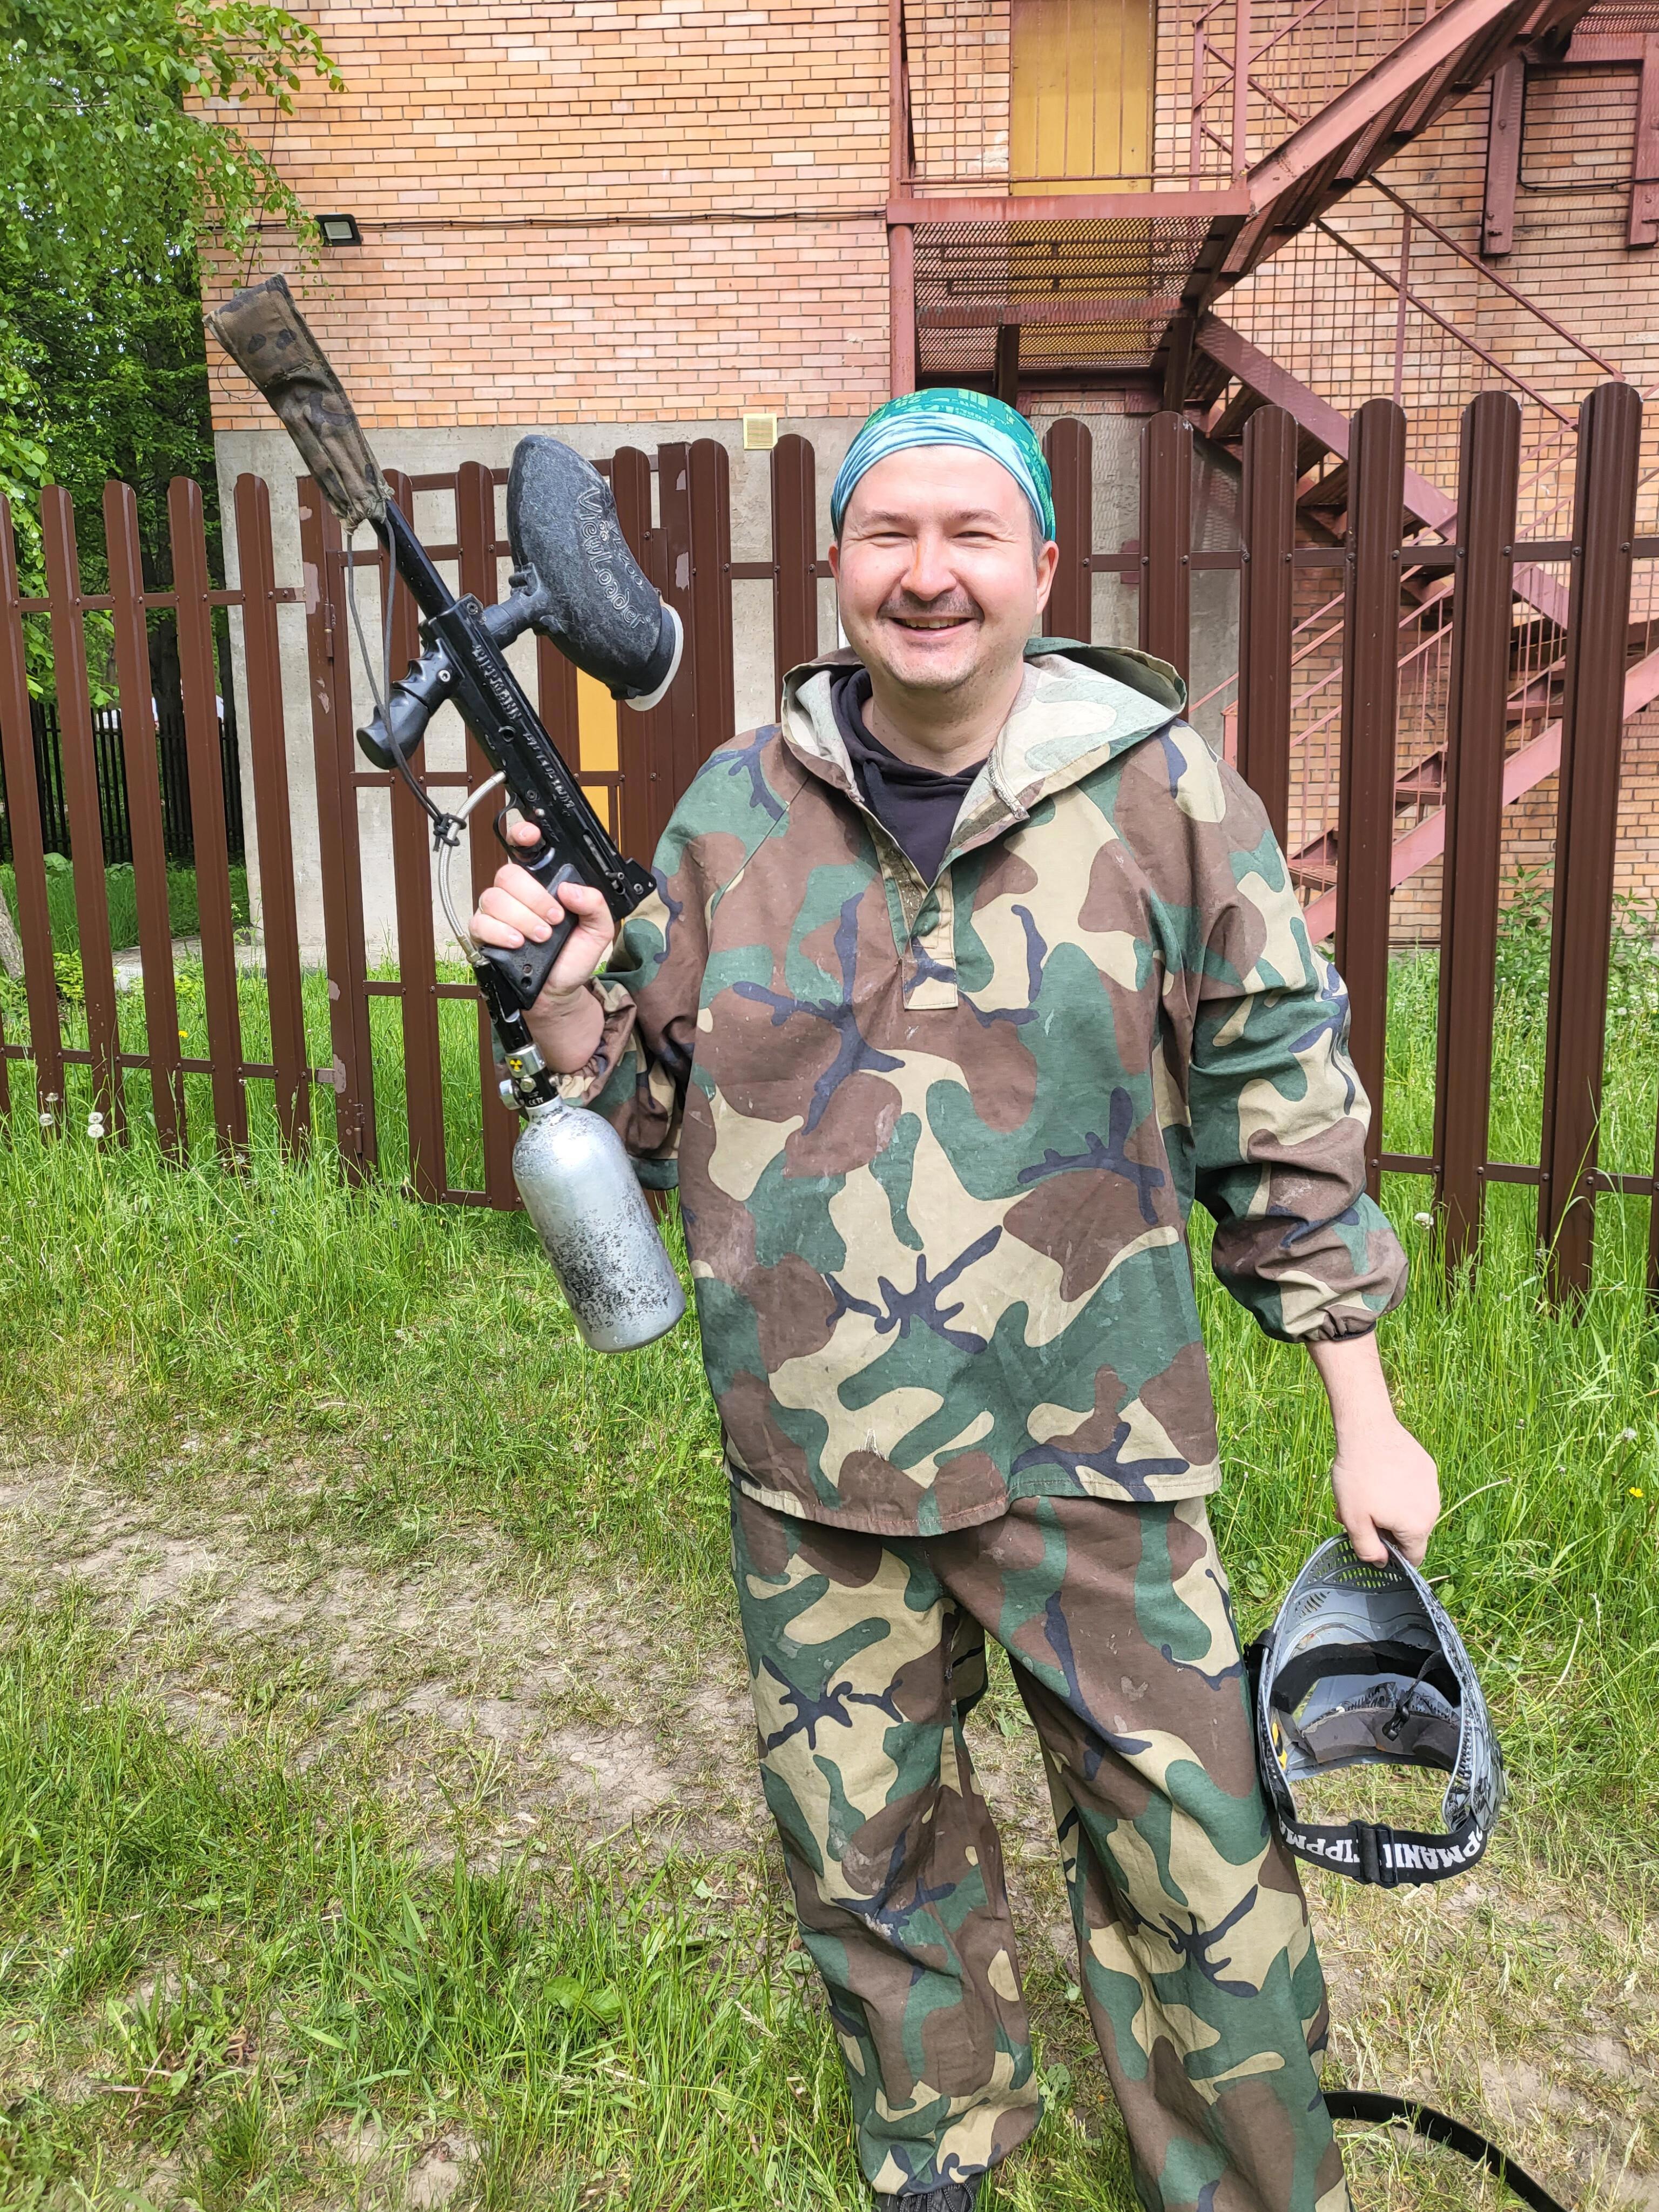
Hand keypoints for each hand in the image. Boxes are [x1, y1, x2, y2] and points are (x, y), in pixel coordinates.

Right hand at [469, 819, 616, 994]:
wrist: (559, 991)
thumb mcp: (598, 930)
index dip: (522, 835)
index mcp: (543, 884)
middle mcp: (517, 894)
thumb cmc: (572, 957)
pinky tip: (517, 942)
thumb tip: (571, 889)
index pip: (524, 850)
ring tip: (541, 936)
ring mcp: (498, 913)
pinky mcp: (483, 933)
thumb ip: (595, 905)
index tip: (530, 836)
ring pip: (494, 897)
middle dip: (534, 897)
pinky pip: (480, 922)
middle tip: (554, 918)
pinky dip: (500, 931)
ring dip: (521, 917)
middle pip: (508, 875)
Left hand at [1307, 1335, 1439, 1565]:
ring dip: (1391, 1508)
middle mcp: (1433, 1509)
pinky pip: (1414, 1489)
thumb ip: (1367, 1549)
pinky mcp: (1427, 1467)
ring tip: (1365, 1492)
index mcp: (1418, 1527)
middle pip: (1411, 1532)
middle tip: (1358, 1513)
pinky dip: (1398, 1488)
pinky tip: (1378, 1474)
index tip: (1370, 1540)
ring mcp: (1432, 1486)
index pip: (1413, 1558)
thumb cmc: (1358, 1477)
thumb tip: (1380, 1563)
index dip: (1391, 1556)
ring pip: (1412, 1509)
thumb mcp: (1353, 1520)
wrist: (1367, 1430)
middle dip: (1386, 1528)